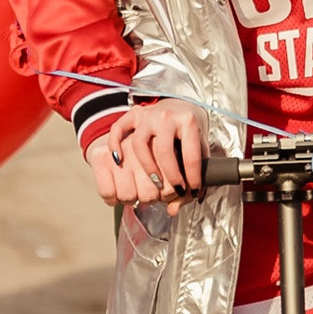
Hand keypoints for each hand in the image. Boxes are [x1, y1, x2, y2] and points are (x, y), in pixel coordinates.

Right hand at [86, 98, 207, 204]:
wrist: (178, 105)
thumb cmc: (188, 133)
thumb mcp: (198, 148)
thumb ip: (192, 176)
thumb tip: (176, 208)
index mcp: (188, 122)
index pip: (191, 156)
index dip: (192, 179)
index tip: (191, 192)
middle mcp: (167, 117)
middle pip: (164, 151)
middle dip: (169, 178)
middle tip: (170, 192)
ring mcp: (147, 115)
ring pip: (139, 144)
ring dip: (145, 168)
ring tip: (152, 182)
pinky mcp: (132, 115)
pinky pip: (118, 129)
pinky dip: (115, 145)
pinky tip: (118, 161)